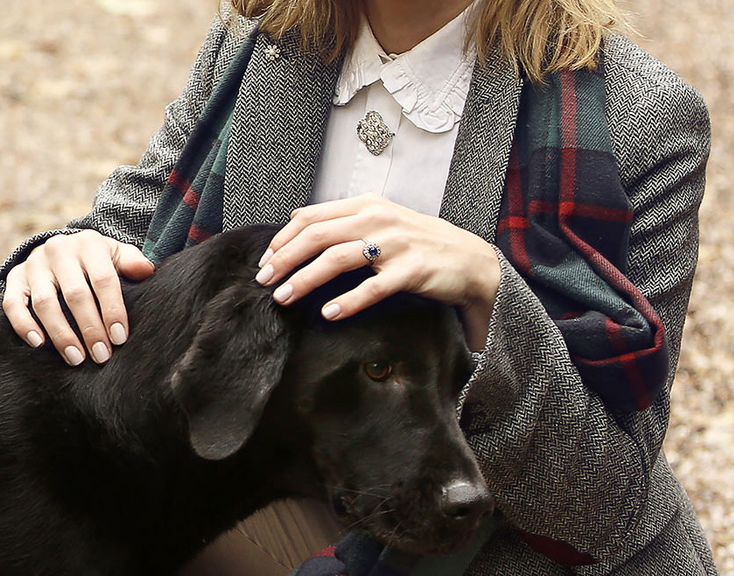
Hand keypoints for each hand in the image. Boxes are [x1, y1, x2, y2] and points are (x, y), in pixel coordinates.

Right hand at [2, 230, 154, 364]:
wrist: (62, 248)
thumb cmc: (97, 259)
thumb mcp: (117, 254)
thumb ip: (132, 262)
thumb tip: (147, 271)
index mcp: (89, 244)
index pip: (103, 280)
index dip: (112, 310)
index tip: (120, 338)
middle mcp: (59, 250)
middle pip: (75, 294)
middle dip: (90, 329)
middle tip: (102, 355)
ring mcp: (34, 264)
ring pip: (45, 302)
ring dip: (61, 334)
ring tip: (76, 358)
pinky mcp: (15, 277)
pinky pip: (13, 303)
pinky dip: (23, 324)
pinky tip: (39, 344)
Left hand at [254, 195, 500, 349]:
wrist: (469, 261)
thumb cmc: (421, 244)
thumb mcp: (381, 220)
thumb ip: (343, 218)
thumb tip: (297, 217)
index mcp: (366, 205)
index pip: (312, 217)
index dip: (283, 239)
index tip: (265, 262)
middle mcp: (378, 219)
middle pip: (318, 235)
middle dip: (285, 259)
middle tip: (264, 282)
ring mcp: (395, 244)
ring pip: (338, 258)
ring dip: (306, 279)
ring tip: (284, 298)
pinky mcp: (412, 270)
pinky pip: (373, 287)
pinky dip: (348, 300)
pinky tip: (329, 313)